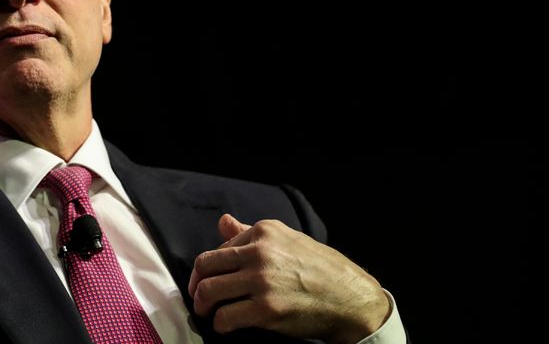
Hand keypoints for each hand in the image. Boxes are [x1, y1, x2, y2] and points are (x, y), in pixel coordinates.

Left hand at [187, 214, 390, 343]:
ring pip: (209, 291)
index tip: (209, 280)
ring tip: (208, 313)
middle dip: (197, 285)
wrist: (351, 298)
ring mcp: (262, 281)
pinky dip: (220, 324)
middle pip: (205, 266)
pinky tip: (226, 326)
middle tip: (201, 298)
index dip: (210, 268)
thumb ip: (250, 233)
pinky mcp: (266, 310)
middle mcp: (260, 252)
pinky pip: (225, 317)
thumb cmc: (321, 269)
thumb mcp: (287, 240)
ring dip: (203, 306)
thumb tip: (223, 222)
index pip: (219, 248)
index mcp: (264, 231)